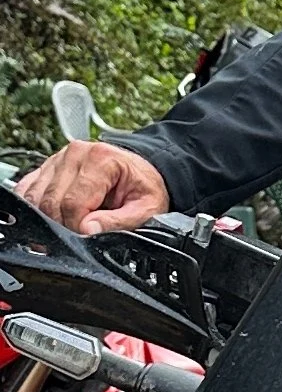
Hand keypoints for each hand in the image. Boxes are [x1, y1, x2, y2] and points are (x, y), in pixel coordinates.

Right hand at [12, 140, 170, 235]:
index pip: (72, 203)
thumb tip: (88, 230)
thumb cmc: (144, 188)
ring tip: (71, 225)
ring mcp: (57, 159)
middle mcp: (74, 154)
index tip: (88, 236)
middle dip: (62, 226)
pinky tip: (53, 216)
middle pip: (50, 202)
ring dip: (47, 219)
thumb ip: (118, 222)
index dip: (77, 228)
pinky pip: (26, 191)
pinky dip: (34, 209)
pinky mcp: (46, 168)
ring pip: (34, 199)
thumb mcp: (146, 209)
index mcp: (100, 159)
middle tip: (81, 234)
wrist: (142, 171)